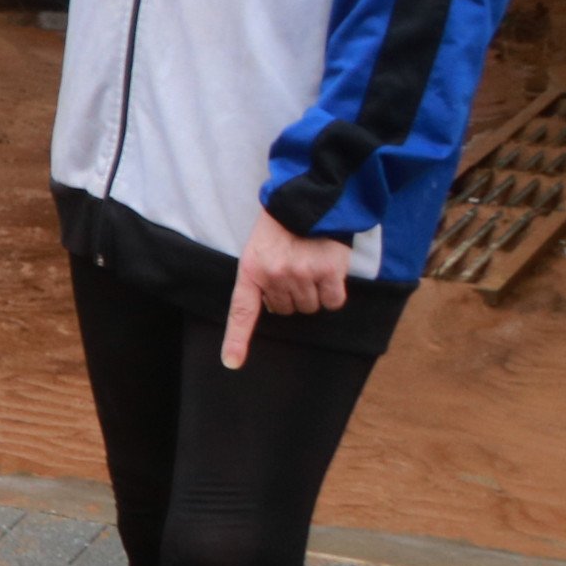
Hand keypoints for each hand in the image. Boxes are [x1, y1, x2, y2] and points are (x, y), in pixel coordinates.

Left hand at [220, 212, 354, 368]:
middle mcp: (274, 275)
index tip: (232, 362)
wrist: (307, 203)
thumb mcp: (257, 250)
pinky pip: (333, 302)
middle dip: (291, 296)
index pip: (241, 311)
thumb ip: (261, 279)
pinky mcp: (328, 272)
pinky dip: (333, 292)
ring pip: (310, 308)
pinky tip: (329, 273)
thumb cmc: (280, 230)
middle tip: (294, 270)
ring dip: (313, 293)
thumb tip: (275, 309)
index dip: (236, 340)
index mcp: (251, 270)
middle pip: (286, 310)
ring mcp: (301, 274)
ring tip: (310, 267)